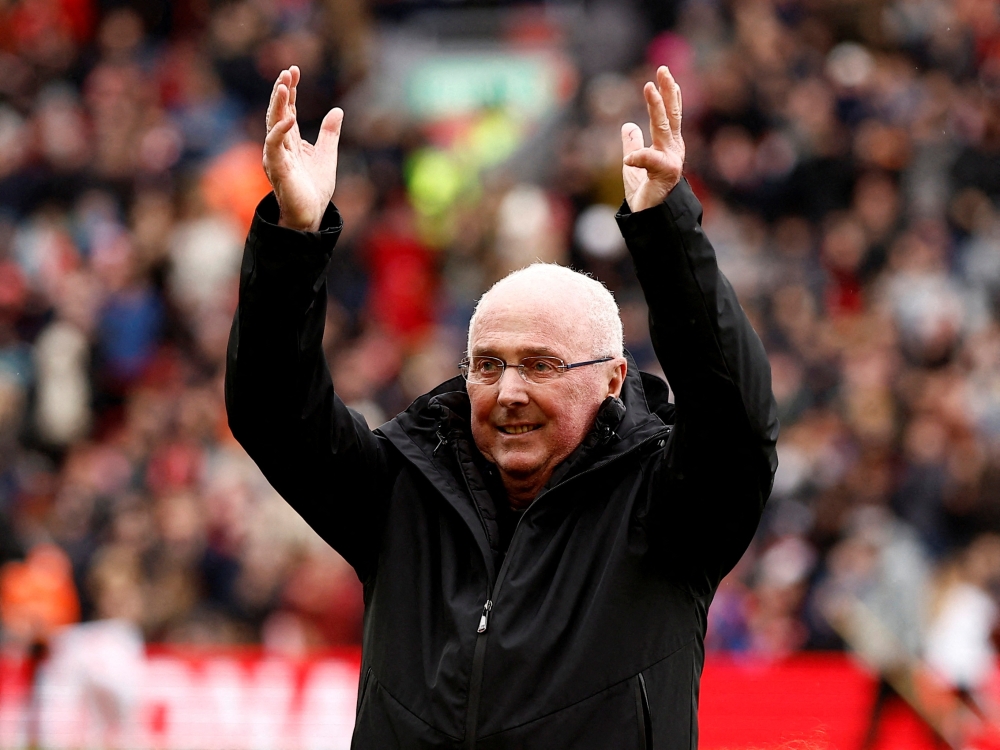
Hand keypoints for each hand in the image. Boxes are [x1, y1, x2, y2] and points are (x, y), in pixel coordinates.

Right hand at [263, 66, 343, 231]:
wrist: (311, 215)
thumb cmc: (315, 189)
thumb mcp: (327, 155)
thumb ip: (329, 134)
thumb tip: (337, 110)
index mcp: (292, 141)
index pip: (289, 110)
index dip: (291, 91)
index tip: (294, 71)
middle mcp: (281, 145)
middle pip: (278, 112)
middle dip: (282, 91)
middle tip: (288, 72)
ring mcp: (277, 156)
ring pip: (273, 124)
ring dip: (278, 105)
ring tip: (284, 86)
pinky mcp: (277, 169)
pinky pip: (274, 146)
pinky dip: (279, 131)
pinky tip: (289, 118)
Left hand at [621, 66, 685, 212]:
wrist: (652, 221)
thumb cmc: (646, 195)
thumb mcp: (633, 166)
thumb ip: (633, 144)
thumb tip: (628, 126)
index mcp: (668, 147)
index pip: (669, 116)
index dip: (667, 95)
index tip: (663, 75)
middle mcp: (673, 150)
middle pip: (671, 115)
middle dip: (668, 92)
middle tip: (662, 70)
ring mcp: (671, 161)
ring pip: (663, 128)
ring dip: (657, 107)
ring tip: (649, 88)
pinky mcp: (665, 175)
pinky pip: (651, 161)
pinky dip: (640, 156)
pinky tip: (629, 157)